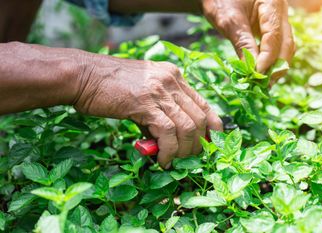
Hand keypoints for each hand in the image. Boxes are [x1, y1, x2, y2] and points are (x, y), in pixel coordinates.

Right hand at [74, 55, 222, 167]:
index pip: (203, 103)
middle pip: (199, 117)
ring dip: (184, 151)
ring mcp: (160, 91)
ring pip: (188, 127)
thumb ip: (158, 112)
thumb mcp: (142, 94)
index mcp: (173, 76)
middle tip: (190, 158)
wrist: (83, 76)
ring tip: (174, 162)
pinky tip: (162, 160)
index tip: (211, 142)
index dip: (212, 125)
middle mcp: (171, 81)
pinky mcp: (146, 104)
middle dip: (199, 143)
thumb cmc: (109, 87)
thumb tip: (167, 141)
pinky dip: (169, 151)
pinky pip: (168, 132)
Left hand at [202, 0, 294, 83]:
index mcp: (272, 2)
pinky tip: (262, 73)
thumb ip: (242, 44)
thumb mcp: (228, 21)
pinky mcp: (273, 27)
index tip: (257, 75)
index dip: (268, 58)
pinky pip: (277, 46)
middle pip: (286, 43)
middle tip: (264, 85)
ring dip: (276, 66)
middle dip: (276, 65)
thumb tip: (251, 71)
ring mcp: (279, 19)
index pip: (275, 36)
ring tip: (263, 83)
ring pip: (285, 46)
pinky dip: (271, 60)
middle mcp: (281, 10)